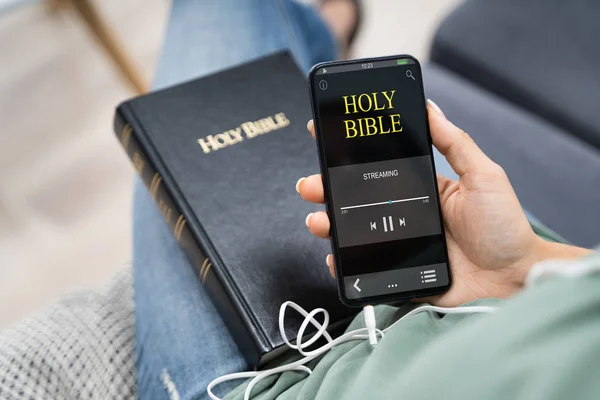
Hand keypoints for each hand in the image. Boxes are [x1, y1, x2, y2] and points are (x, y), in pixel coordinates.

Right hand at [297, 101, 550, 306]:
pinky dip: (344, 264)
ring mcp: (400, 244)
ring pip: (354, 232)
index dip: (350, 154)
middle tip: (310, 184)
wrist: (516, 278)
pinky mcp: (400, 272)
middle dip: (326, 190)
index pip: (378, 167)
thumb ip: (456, 143)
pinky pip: (365, 268)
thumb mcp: (483, 176)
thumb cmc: (504, 227)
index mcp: (421, 189)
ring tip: (318, 220)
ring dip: (328, 223)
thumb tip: (431, 107)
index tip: (325, 136)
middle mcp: (405, 214)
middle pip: (356, 200)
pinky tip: (335, 257)